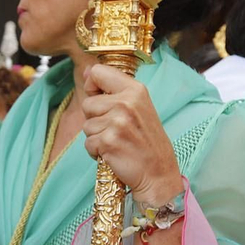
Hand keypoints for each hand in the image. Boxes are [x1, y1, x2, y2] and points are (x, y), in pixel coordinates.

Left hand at [80, 63, 179, 204]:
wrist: (158, 174)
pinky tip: (114, 153)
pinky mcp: (108, 141)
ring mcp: (117, 122)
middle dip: (96, 118)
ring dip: (97, 136)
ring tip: (117, 142)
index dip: (93, 86)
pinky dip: (96, 152)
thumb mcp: (138, 107)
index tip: (101, 98)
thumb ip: (113, 89)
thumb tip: (86, 71)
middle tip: (116, 129)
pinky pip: (87, 143)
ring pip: (86, 125)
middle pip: (88, 103)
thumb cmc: (147, 141)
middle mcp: (126, 103)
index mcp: (135, 90)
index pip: (98, 72)